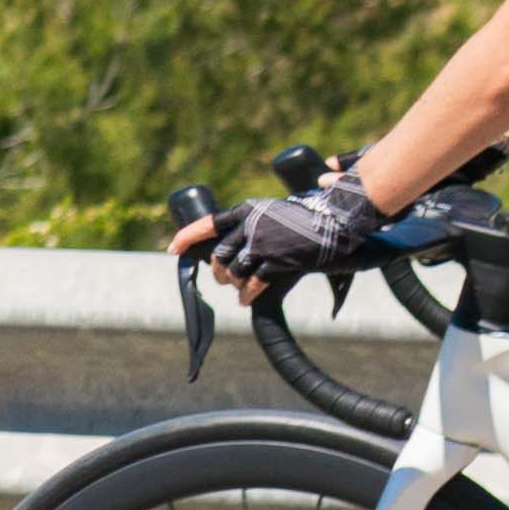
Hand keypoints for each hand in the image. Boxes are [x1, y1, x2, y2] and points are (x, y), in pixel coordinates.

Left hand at [193, 157, 380, 309]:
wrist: (335, 222)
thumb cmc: (307, 217)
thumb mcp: (274, 212)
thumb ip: (255, 224)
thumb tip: (236, 247)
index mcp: (247, 209)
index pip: (208, 223)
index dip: (188, 236)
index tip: (174, 248)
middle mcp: (250, 225)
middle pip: (220, 254)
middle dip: (218, 271)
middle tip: (222, 279)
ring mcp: (262, 244)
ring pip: (234, 271)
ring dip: (234, 284)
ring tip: (239, 289)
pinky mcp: (276, 262)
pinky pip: (253, 283)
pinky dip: (248, 294)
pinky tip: (246, 300)